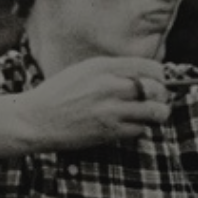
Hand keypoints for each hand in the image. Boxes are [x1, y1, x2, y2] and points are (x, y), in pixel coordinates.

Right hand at [0, 57, 170, 156]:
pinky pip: (141, 129)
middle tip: (156, 100)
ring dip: (157, 114)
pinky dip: (140, 128)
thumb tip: (145, 74)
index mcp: (103, 66)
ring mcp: (111, 109)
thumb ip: (113, 70)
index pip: (150, 67)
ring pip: (155, 111)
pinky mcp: (109, 131)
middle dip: (162, 95)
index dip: (160, 76)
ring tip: (151, 114)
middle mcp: (110, 85)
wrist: (35, 120)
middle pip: (157, 88)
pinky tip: (130, 125)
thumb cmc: (59, 94)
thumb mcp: (84, 71)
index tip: (159, 82)